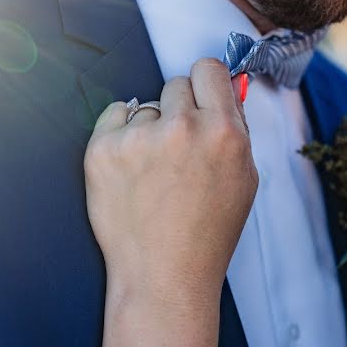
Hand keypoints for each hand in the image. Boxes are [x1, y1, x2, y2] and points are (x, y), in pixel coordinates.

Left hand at [84, 59, 257, 307]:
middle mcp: (182, 129)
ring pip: (145, 106)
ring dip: (149, 129)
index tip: (199, 96)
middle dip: (178, 110)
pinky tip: (131, 171)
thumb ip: (235, 129)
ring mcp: (139, 138)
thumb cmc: (205, 234)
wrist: (163, 277)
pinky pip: (113, 116)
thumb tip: (226, 88)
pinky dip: (120, 136)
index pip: (210, 69)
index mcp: (224, 133)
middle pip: (176, 84)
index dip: (205, 83)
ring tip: (153, 173)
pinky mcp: (102, 150)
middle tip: (177, 150)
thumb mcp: (243, 179)